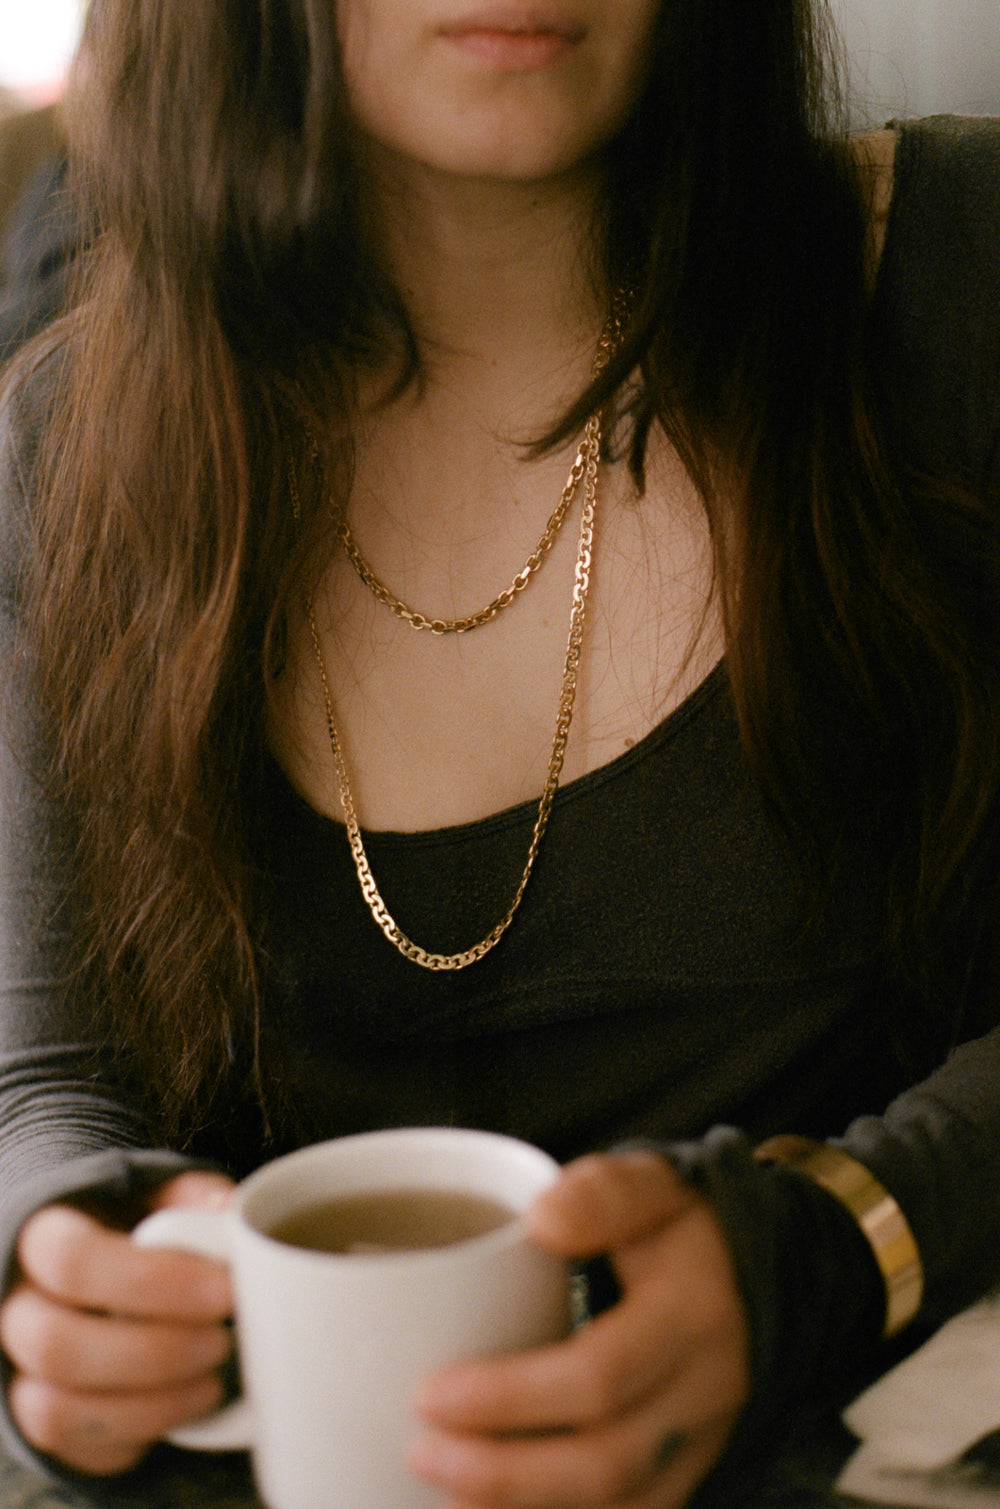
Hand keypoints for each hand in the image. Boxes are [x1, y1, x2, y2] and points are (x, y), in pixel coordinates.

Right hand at [0, 1170, 235, 1474]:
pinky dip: (145, 1432)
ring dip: (151, 1402)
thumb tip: (227, 1212)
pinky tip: (191, 1401)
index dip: (153, 1281)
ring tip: (214, 1378)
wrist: (102, 1283)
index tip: (225, 1290)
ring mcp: (22, 1374)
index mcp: (41, 1239)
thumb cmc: (137, 1234)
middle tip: (222, 1339)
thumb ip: (191, 1199)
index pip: (70, 1260)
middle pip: (57, 1345)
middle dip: (156, 1351)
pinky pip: (83, 1450)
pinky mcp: (46, 1425)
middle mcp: (17, 1310)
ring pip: (58, 1409)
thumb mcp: (162, 1199)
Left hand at [409, 1151, 749, 1508]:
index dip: (510, 1398)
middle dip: (504, 1472)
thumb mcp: (650, 1184)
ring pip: (619, 1505)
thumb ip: (600, 1194)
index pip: (598, 1376)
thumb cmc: (678, 1224)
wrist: (754, 1268)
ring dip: (525, 1508)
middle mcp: (707, 1391)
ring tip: (445, 1486)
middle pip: (604, 1461)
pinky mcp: (691, 1471)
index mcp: (692, 1315)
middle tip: (421, 1450)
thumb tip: (541, 1219)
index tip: (430, 1393)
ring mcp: (704, 1442)